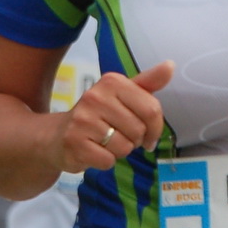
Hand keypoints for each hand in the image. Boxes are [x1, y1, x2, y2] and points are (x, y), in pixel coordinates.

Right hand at [53, 62, 171, 173]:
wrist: (57, 135)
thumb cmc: (97, 116)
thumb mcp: (123, 95)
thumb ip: (148, 83)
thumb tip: (170, 65)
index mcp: (112, 82)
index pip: (152, 109)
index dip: (155, 128)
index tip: (148, 133)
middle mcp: (95, 96)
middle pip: (139, 130)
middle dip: (135, 140)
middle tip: (119, 136)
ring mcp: (83, 119)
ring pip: (124, 147)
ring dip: (119, 151)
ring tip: (105, 142)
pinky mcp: (74, 142)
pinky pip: (108, 161)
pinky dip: (105, 161)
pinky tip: (94, 151)